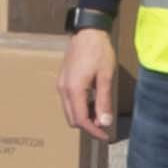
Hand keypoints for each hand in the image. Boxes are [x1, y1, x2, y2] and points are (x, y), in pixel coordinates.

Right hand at [62, 23, 127, 141]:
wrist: (87, 31)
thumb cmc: (98, 51)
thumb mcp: (106, 77)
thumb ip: (104, 101)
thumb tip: (104, 122)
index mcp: (74, 89)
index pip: (81, 120)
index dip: (93, 131)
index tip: (105, 136)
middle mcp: (64, 89)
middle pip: (72, 119)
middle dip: (88, 126)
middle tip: (105, 126)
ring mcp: (61, 85)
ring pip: (70, 111)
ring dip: (84, 116)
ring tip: (101, 113)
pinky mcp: (63, 80)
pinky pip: (69, 101)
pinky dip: (80, 107)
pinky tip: (93, 101)